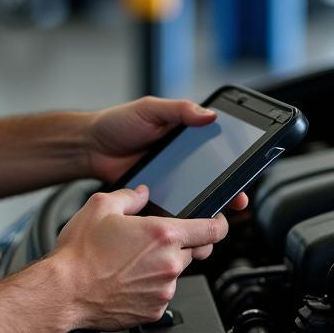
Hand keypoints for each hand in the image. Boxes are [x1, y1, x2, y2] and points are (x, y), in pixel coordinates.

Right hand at [51, 185, 229, 329]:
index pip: (212, 230)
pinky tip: (126, 279)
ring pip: (175, 272)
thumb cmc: (79, 253)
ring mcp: (164, 290)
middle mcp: (169, 263)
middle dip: (178, 243)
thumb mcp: (101, 206)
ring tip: (129, 262)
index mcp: (162, 234)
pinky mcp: (154, 310)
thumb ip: (129, 196)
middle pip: (193, 250)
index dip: (220, 224)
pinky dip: (150, 286)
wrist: (64, 292)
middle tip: (150, 241)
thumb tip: (142, 193)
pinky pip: (161, 293)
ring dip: (161, 265)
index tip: (218, 222)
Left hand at [86, 96, 248, 211]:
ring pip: (194, 199)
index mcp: (185, 139)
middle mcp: (181, 163)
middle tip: (235, 201)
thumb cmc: (117, 123)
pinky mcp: (154, 198)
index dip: (233, 166)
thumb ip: (179, 110)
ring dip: (205, 208)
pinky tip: (184, 223)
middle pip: (211, 181)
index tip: (244, 175)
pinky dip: (180, 217)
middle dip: (226, 192)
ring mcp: (169, 182)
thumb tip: (210, 114)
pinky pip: (171, 210)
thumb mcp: (150, 109)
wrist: (89, 147)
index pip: (217, 153)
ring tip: (213, 217)